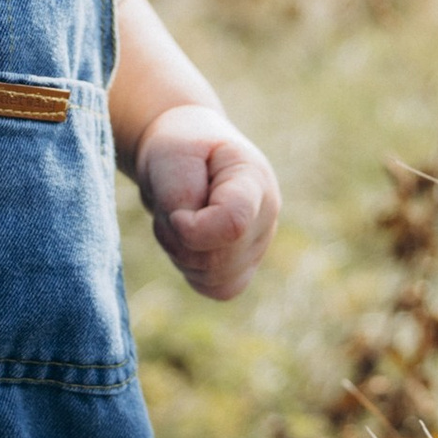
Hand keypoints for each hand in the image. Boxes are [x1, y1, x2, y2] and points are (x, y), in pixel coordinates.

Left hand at [135, 103, 282, 302]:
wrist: (185, 152)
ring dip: (180, 252)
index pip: (234, 223)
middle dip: (178, 239)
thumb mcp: (171, 155)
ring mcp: (259, 245)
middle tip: (170, 208)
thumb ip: (180, 193)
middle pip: (218, 259)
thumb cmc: (179, 149)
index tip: (175, 212)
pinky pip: (215, 288)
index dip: (194, 229)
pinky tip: (187, 241)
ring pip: (213, 277)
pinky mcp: (244, 267)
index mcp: (254, 180)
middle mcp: (267, 216)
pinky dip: (191, 269)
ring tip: (179, 218)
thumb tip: (189, 232)